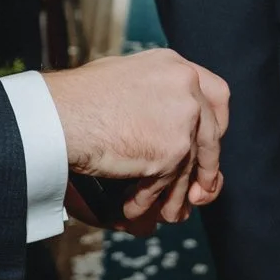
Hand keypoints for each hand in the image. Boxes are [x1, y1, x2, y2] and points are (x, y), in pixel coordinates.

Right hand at [43, 50, 229, 226]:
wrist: (61, 115)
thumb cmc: (77, 98)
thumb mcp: (122, 78)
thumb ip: (151, 92)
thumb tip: (163, 120)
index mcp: (175, 66)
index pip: (216, 93)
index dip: (217, 122)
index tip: (212, 141)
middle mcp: (186, 88)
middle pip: (211, 134)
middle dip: (206, 167)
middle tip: (199, 190)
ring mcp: (183, 120)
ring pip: (191, 166)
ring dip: (177, 195)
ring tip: (166, 214)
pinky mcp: (173, 151)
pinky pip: (168, 185)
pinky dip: (149, 201)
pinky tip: (134, 209)